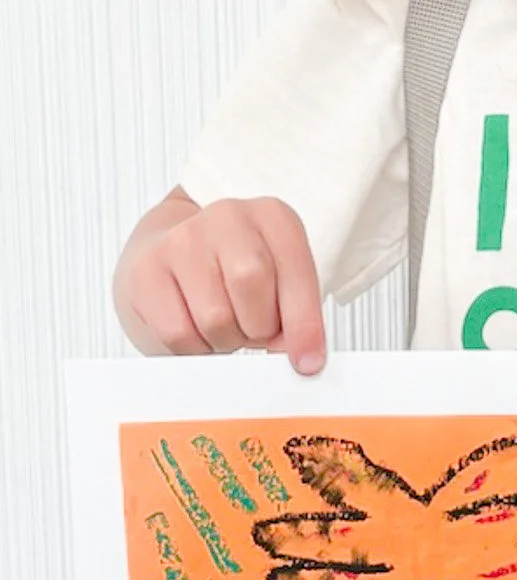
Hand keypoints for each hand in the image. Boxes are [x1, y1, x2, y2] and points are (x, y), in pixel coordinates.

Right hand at [115, 194, 326, 372]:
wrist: (172, 255)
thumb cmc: (235, 273)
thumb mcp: (280, 281)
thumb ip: (296, 315)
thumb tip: (301, 358)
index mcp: (273, 216)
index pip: (296, 273)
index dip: (305, 325)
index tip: (308, 362)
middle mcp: (227, 217)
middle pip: (250, 285)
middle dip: (258, 327)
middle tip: (253, 328)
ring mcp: (181, 239)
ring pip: (216, 318)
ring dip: (227, 339)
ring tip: (224, 323)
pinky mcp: (146, 271)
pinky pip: (179, 333)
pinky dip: (196, 347)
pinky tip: (197, 326)